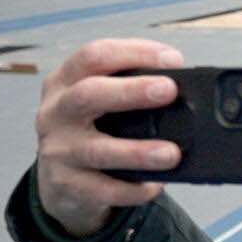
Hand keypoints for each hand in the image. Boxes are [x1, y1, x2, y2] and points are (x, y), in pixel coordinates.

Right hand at [35, 38, 185, 236]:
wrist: (60, 182)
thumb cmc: (91, 131)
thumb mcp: (97, 102)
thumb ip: (128, 90)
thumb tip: (185, 90)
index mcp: (65, 82)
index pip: (93, 56)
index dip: (133, 52)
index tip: (172, 60)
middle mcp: (56, 112)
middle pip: (89, 94)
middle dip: (131, 91)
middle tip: (169, 90)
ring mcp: (58, 150)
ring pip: (98, 150)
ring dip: (138, 151)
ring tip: (171, 153)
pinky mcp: (66, 184)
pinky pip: (103, 189)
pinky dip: (132, 189)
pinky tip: (154, 185)